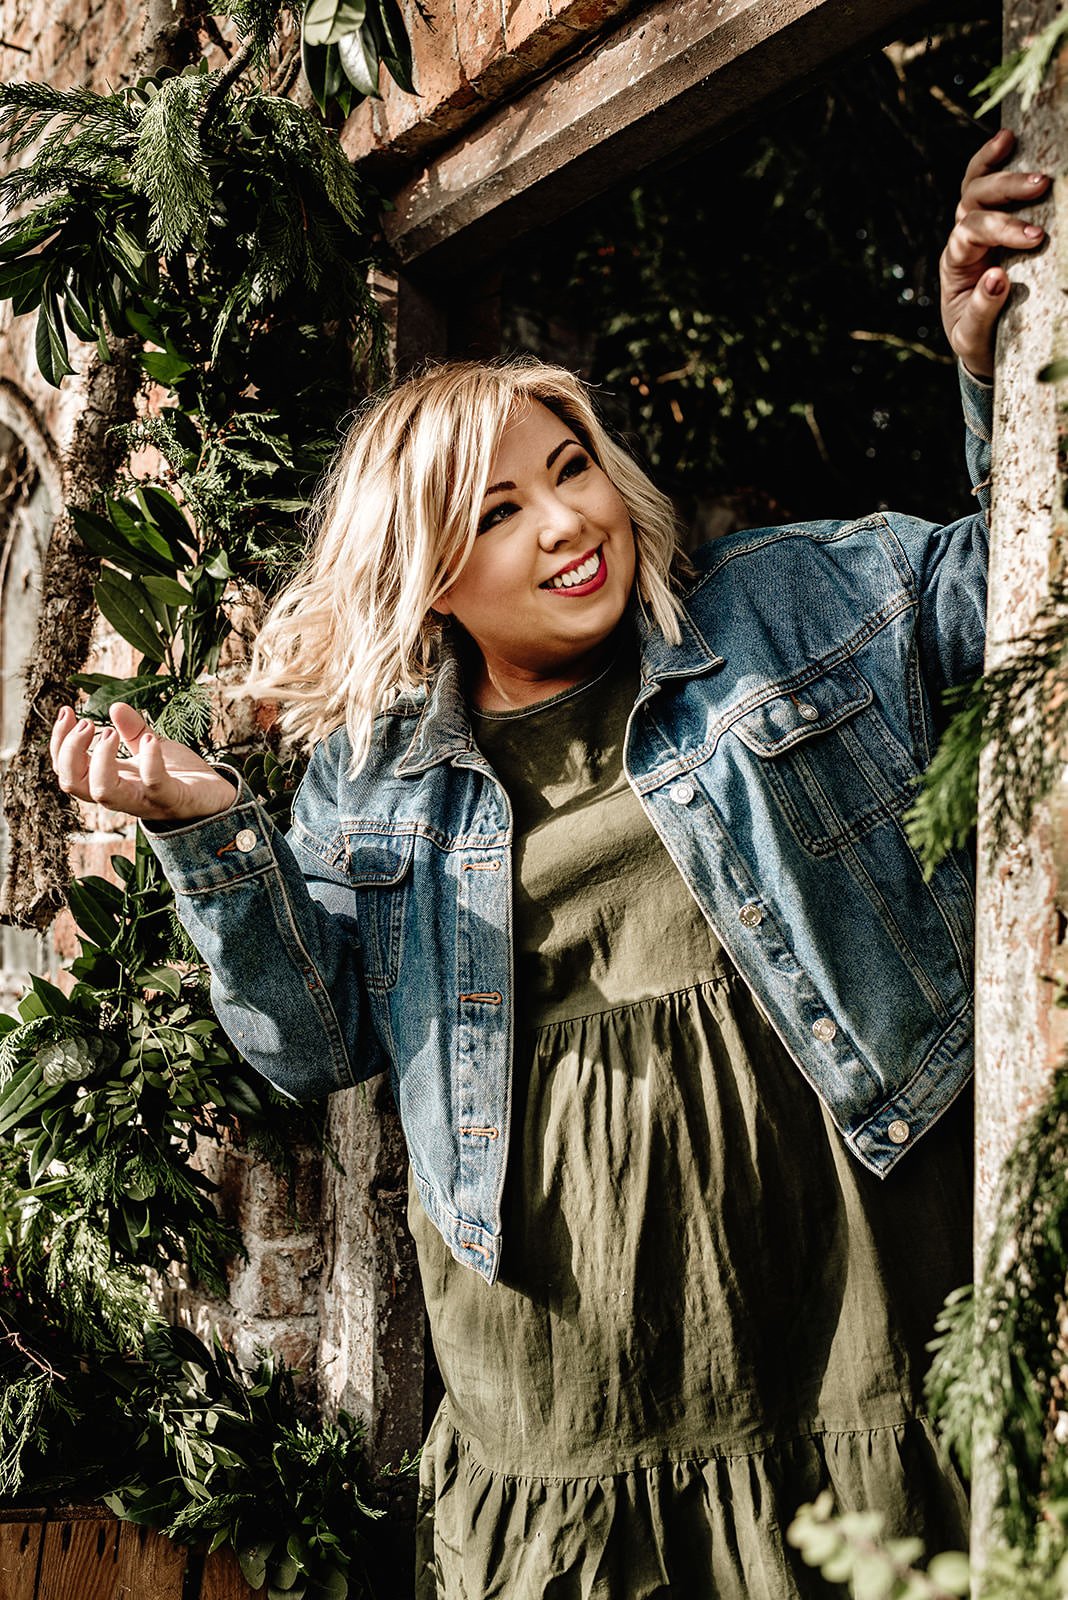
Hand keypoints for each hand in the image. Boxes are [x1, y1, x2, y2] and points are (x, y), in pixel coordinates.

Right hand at [51, 702, 236, 823]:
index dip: (59, 743)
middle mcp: (121, 794)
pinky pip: (154, 784)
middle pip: (74, 784)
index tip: (67, 710)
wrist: (216, 797)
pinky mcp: (172, 799)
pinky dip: (149, 761)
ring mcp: (145, 799)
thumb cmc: (179, 775)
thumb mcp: (151, 746)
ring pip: (104, 793)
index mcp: (110, 780)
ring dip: (100, 759)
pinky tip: (149, 740)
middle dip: (70, 751)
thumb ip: (133, 731)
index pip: (68, 770)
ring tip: (110, 733)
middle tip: (86, 723)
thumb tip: (114, 707)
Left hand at [940, 127, 1049, 380]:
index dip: (1002, 228)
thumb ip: (983, 311)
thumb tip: (997, 277)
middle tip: (1043, 184)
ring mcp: (975, 230)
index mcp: (954, 266)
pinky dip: (995, 162)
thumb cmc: (978, 340)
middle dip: (1006, 189)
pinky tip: (1009, 139)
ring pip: (977, 187)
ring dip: (1003, 168)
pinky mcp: (994, 226)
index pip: (971, 233)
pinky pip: (987, 188)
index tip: (1036, 237)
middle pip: (973, 200)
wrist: (981, 346)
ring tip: (1027, 152)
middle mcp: (961, 241)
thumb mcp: (974, 336)